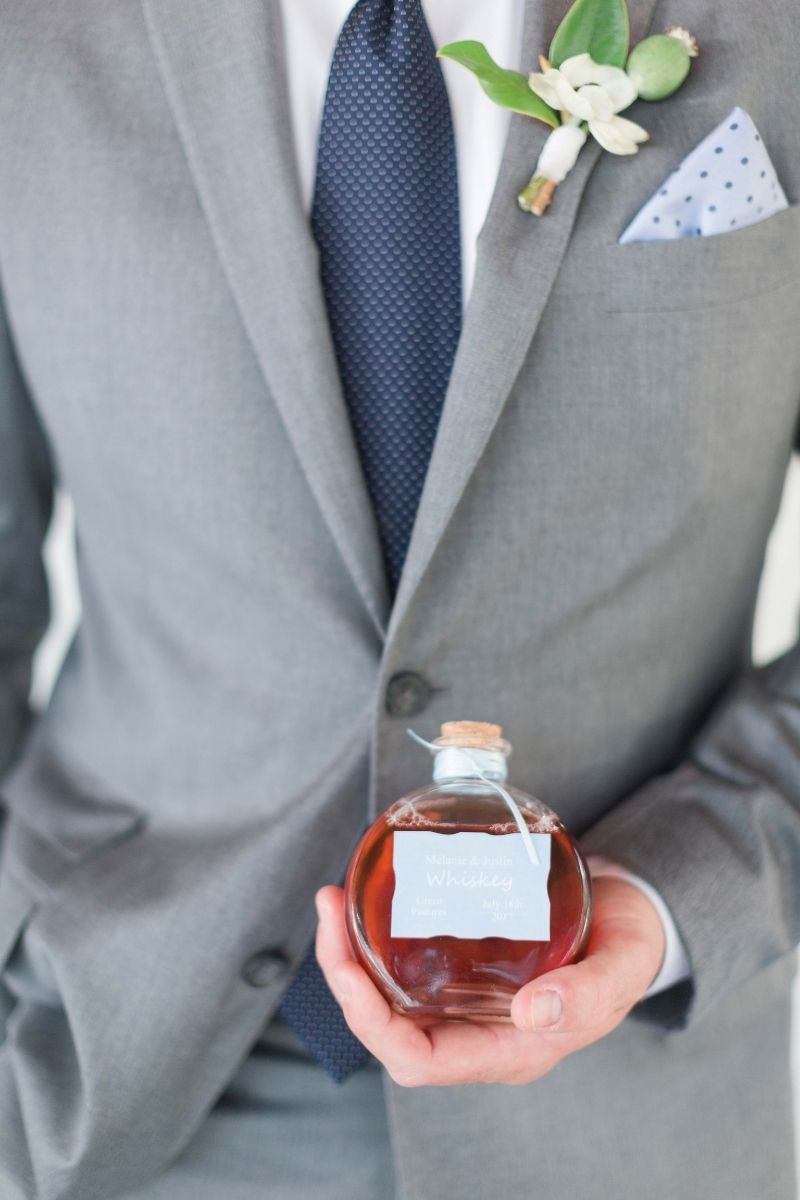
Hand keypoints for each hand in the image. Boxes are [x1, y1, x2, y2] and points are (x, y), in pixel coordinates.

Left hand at [314, 862, 665, 1086]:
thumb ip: (588, 993)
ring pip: (388, 992)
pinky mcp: (463, 961)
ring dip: (351, 952)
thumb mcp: (622, 968)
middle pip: (388, 1026)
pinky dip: (377, 932)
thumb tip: (530, 1012)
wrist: (632, 914)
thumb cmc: (627, 947)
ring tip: (334, 899)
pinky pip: (406, 959)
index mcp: (510, 1049)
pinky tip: (367, 896)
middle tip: (329, 907)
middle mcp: (478, 1029)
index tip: (346, 971)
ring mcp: (467, 996)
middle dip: (344, 975)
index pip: (420, 1061)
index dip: (372, 1024)